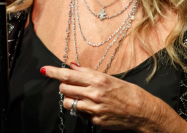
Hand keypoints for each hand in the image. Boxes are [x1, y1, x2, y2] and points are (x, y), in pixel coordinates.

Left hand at [42, 63, 156, 131]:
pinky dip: (83, 109)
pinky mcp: (95, 120)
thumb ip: (88, 73)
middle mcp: (93, 94)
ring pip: (69, 103)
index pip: (68, 75)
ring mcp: (94, 109)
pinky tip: (93, 107)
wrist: (141, 111)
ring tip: (81, 96)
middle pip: (65, 89)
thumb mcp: (108, 77)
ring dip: (71, 98)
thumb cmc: (127, 91)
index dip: (54, 72)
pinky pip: (81, 114)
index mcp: (97, 80)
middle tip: (70, 85)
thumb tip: (72, 67)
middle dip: (64, 86)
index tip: (44, 70)